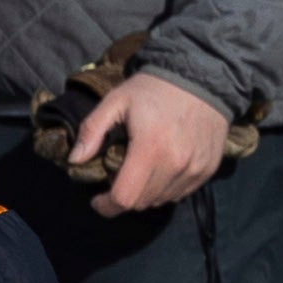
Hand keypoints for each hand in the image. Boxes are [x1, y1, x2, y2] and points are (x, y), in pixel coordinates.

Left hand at [75, 68, 247, 216]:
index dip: (106, 205)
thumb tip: (74, 161)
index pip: (125, 198)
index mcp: (150, 148)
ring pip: (161, 201)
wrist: (203, 76)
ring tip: (141, 171)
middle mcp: (176, 164)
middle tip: (119, 178)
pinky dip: (166, 189)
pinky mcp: (208, 170)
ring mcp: (195, 169)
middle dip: (124, 197)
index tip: (97, 199)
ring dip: (146, 193)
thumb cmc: (154, 88)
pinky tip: (162, 168)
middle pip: (142, 203)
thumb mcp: (116, 100)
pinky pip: (180, 193)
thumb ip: (92, 130)